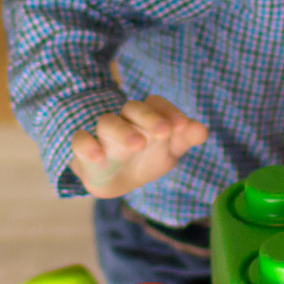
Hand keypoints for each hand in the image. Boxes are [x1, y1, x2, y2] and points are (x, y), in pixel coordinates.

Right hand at [67, 96, 208, 198]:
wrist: (117, 181)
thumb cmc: (146, 159)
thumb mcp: (169, 151)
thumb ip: (185, 139)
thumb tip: (203, 129)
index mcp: (146, 117)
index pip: (156, 103)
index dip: (169, 111)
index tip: (182, 126)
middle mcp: (125, 121)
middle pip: (133, 108)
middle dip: (148, 118)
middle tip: (163, 132)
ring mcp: (103, 135)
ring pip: (107, 121)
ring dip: (122, 131)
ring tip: (137, 144)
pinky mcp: (85, 152)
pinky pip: (80, 140)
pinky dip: (87, 146)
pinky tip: (99, 156)